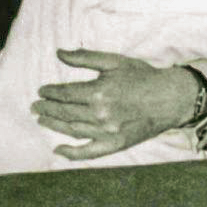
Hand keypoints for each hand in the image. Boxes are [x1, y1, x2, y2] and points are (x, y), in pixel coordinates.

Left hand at [31, 49, 195, 159]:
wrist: (171, 98)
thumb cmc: (143, 77)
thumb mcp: (114, 61)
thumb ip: (85, 58)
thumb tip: (59, 53)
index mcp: (99, 92)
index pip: (65, 94)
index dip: (50, 93)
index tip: (41, 91)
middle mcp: (101, 114)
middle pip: (65, 112)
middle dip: (47, 108)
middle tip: (35, 106)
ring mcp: (107, 132)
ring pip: (72, 130)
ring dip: (54, 125)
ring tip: (42, 120)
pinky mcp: (116, 144)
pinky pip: (89, 152)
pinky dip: (72, 153)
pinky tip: (58, 150)